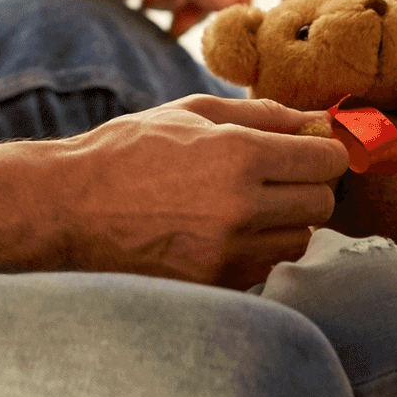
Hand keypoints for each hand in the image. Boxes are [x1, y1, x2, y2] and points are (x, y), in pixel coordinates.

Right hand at [52, 94, 347, 287]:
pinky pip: (265, 267)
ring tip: (247, 204)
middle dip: (309, 185)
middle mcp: (241, 208)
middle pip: (321, 204)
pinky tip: (225, 230)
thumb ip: (261, 115)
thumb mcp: (192, 113)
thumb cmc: (130, 151)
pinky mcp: (214, 284)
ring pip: (299, 240)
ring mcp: (228, 253)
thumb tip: (318, 119)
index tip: (310, 148)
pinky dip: (258, 249)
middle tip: (279, 174)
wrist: (70, 208)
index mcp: (239, 155)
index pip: (326, 160)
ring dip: (286, 221)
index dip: (324, 150)